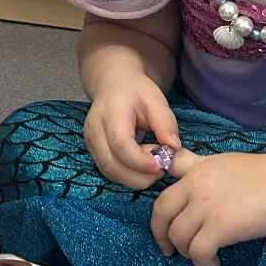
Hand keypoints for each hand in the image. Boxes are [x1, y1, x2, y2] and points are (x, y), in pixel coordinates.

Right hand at [85, 74, 180, 189]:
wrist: (113, 85)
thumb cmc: (136, 93)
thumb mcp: (156, 101)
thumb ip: (165, 124)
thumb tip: (174, 149)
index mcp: (110, 113)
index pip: (120, 144)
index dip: (140, 161)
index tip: (161, 166)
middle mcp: (95, 129)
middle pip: (111, 163)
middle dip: (138, 176)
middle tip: (161, 171)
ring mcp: (90, 142)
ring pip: (108, 172)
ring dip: (133, 179)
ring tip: (153, 170)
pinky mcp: (93, 151)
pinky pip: (108, 171)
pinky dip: (127, 176)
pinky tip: (142, 169)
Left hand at [149, 148, 265, 265]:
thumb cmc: (265, 173)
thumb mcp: (223, 163)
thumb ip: (200, 169)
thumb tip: (185, 180)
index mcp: (195, 170)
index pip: (162, 188)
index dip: (158, 210)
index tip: (163, 223)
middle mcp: (194, 186)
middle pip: (161, 214)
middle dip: (161, 235)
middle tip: (170, 250)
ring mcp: (205, 207)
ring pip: (178, 237)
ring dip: (186, 252)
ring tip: (202, 256)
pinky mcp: (220, 227)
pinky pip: (198, 251)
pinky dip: (202, 262)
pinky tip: (214, 263)